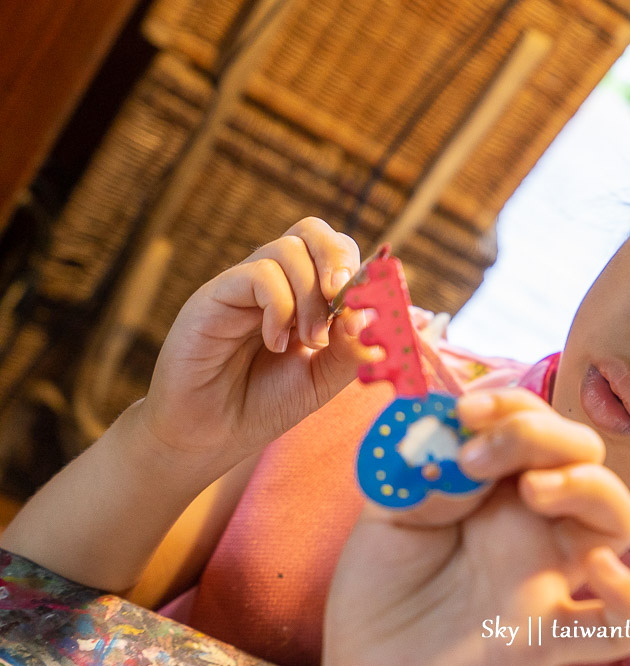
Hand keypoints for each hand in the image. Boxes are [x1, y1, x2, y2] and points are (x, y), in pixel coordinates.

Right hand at [141, 217, 370, 474]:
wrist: (211, 433)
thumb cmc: (267, 402)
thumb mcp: (324, 378)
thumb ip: (354, 348)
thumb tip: (381, 316)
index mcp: (307, 294)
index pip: (339, 252)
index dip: (361, 271)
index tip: (369, 309)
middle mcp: (276, 281)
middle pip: (312, 231)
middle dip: (338, 259)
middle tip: (342, 301)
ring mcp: (245, 284)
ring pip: (289, 249)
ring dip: (311, 297)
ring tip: (310, 342)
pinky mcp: (216, 293)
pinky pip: (259, 273)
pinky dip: (280, 307)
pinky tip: (275, 342)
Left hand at [323, 389, 629, 665]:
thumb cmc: (380, 586)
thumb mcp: (388, 511)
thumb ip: (428, 474)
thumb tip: (465, 451)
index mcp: (499, 484)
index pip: (536, 421)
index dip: (513, 405)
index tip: (466, 413)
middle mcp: (535, 522)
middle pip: (586, 454)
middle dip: (543, 434)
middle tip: (480, 454)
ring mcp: (548, 576)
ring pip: (620, 519)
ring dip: (592, 487)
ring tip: (534, 490)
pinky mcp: (547, 636)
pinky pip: (621, 623)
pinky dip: (629, 595)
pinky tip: (599, 570)